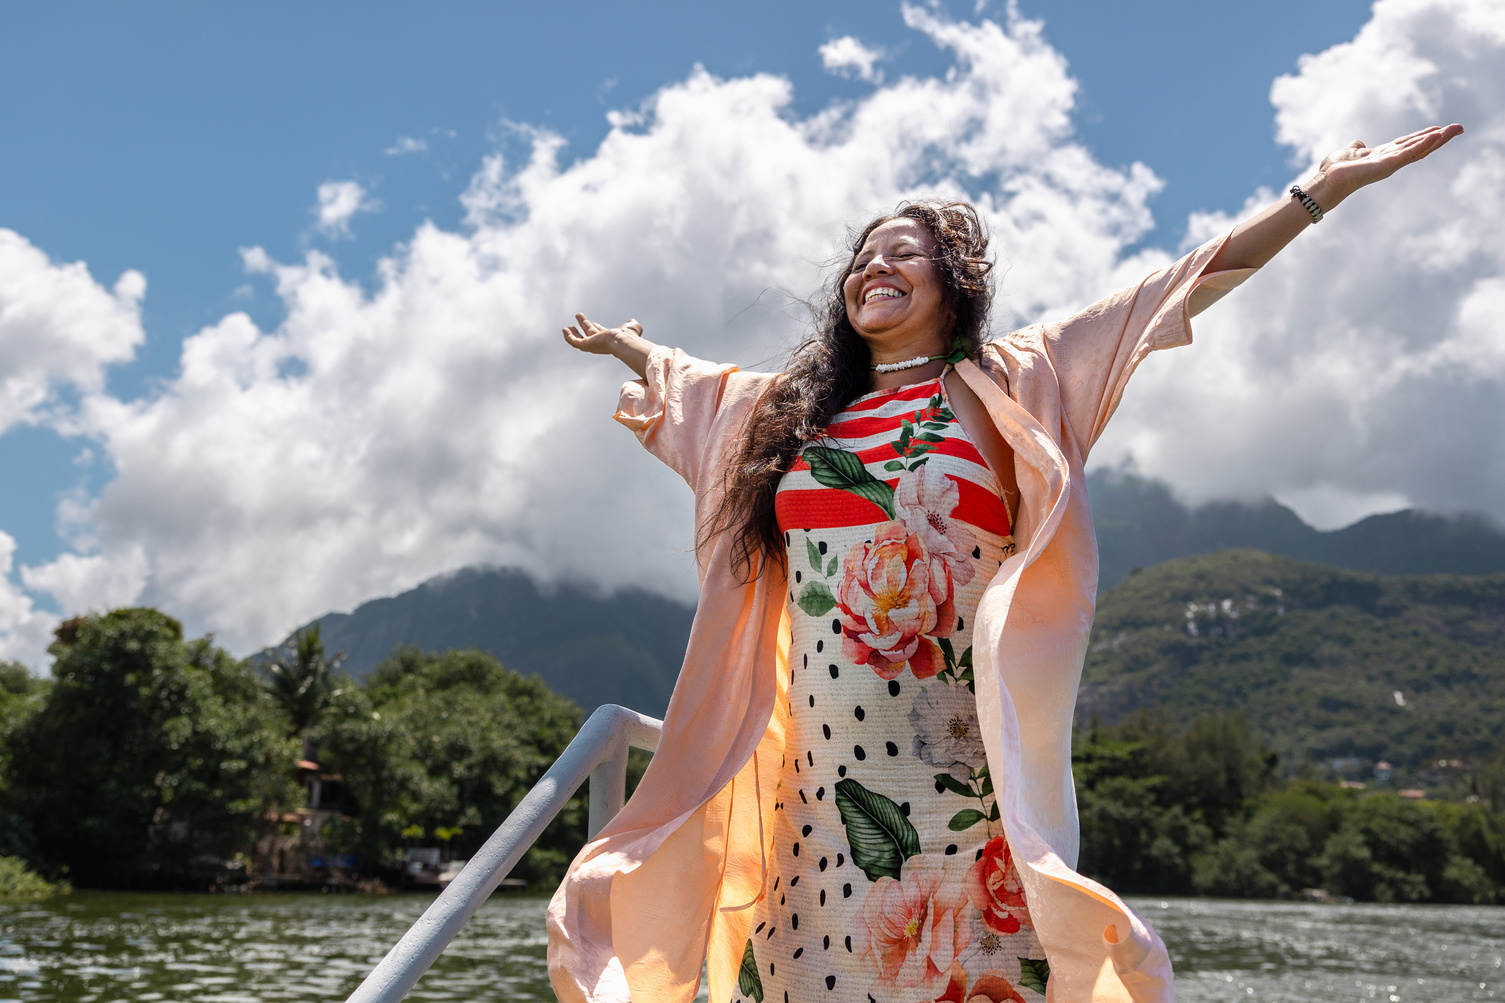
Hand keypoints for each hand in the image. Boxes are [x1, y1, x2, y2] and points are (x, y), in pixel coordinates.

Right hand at [562, 313, 641, 354]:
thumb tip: (632, 322)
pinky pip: (575, 342)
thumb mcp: (632, 327)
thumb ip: (631, 324)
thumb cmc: (630, 336)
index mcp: (609, 339)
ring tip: (567, 327)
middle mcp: (600, 343)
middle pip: (589, 334)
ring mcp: (593, 345)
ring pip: (580, 340)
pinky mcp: (586, 346)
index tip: (592, 323)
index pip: (600, 333)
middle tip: (578, 317)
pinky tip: (564, 330)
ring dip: (574, 333)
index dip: (595, 327)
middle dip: (584, 326)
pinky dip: (569, 337)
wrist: (624, 341)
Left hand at [1313, 123, 1463, 204]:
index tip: (1440, 129)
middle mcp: (1391, 160)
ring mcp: (1391, 163)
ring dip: (1438, 139)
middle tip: (1460, 128)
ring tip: (1455, 129)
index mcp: (1383, 155)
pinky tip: (1436, 135)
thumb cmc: (1334, 170)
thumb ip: (1356, 148)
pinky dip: (1422, 144)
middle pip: (1420, 146)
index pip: (1409, 143)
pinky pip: (1409, 153)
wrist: (1327, 181)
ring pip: (1419, 149)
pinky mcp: (1387, 165)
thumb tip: (1358, 144)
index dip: (1424, 136)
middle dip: (1440, 137)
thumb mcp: (1348, 152)